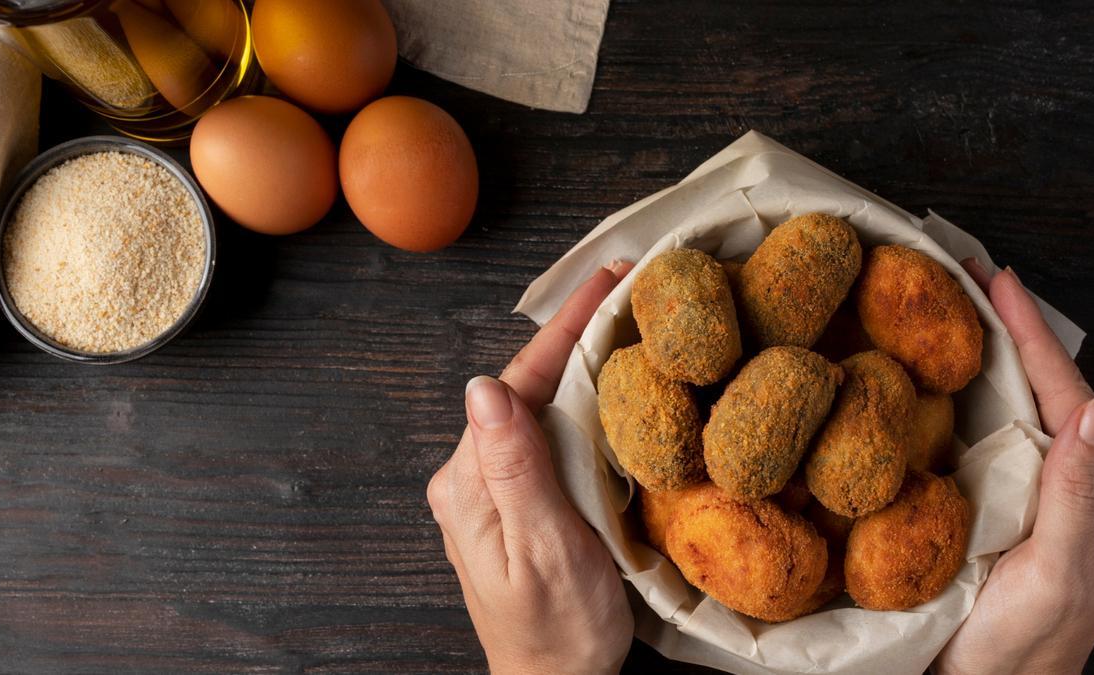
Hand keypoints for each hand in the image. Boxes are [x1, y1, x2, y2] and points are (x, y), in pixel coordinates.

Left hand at [427, 262, 635, 674]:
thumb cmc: (557, 630)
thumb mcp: (542, 550)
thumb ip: (515, 470)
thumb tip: (484, 388)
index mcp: (468, 483)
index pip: (517, 384)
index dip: (564, 328)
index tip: (607, 280)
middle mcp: (470, 476)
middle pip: (524, 386)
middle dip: (574, 333)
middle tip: (625, 286)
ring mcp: (490, 487)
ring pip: (535, 405)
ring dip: (577, 360)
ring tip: (620, 317)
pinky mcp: (514, 499)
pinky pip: (544, 433)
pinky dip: (576, 399)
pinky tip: (604, 383)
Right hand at [935, 262, 1093, 674]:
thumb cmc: (1022, 652)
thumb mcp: (1057, 575)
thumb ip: (1079, 496)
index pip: (1071, 397)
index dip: (1033, 334)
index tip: (997, 280)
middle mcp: (1084, 488)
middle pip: (1049, 391)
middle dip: (1013, 329)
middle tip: (969, 276)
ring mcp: (1044, 499)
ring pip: (1022, 409)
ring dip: (991, 355)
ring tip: (958, 308)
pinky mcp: (1005, 511)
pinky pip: (993, 440)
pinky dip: (970, 396)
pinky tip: (945, 376)